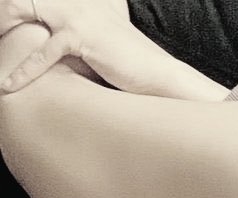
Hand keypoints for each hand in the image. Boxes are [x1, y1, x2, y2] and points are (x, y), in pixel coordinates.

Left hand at [0, 0, 186, 95]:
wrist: (158, 75)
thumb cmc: (129, 61)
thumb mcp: (99, 32)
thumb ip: (72, 25)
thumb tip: (50, 37)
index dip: (11, 10)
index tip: (3, 27)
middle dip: (0, 16)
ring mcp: (77, 13)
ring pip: (19, 7)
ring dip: (0, 31)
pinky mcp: (81, 36)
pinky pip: (42, 51)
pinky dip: (23, 71)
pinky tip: (9, 85)